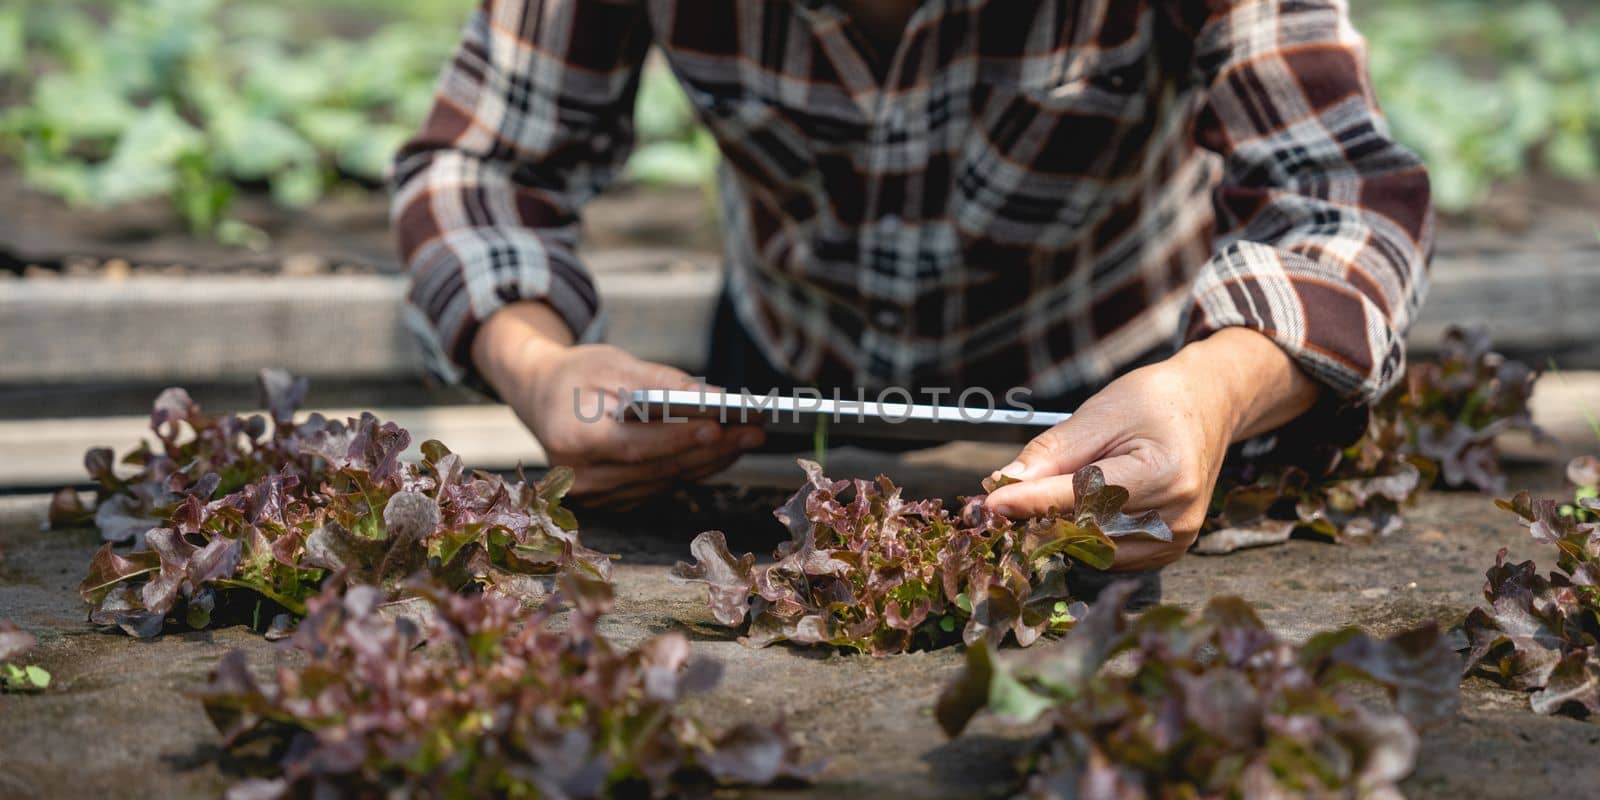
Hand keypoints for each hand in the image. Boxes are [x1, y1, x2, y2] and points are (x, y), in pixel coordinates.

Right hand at [473, 303, 765, 507]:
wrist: (541, 398)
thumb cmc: (576, 376)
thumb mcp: (611, 364)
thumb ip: (659, 382)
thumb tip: (710, 396)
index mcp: (571, 440)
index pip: (634, 445)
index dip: (678, 439)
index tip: (718, 426)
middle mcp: (581, 477)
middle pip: (657, 467)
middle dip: (710, 449)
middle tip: (753, 429)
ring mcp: (597, 494)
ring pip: (666, 479)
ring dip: (711, 460)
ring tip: (748, 435)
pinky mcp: (614, 500)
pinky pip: (663, 484)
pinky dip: (694, 467)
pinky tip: (723, 449)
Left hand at [984, 328, 1319, 569]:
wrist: (1207, 407)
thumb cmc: (1153, 403)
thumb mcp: (1100, 413)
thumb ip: (1053, 452)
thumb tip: (1005, 484)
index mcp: (1163, 473)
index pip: (1084, 496)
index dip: (1033, 501)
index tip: (992, 503)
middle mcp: (1175, 514)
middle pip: (1087, 530)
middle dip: (1038, 518)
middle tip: (1000, 502)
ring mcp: (1176, 539)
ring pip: (1094, 551)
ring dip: (1057, 532)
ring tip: (1038, 501)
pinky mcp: (1170, 551)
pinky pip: (1110, 557)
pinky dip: (1082, 539)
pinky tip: (1072, 514)